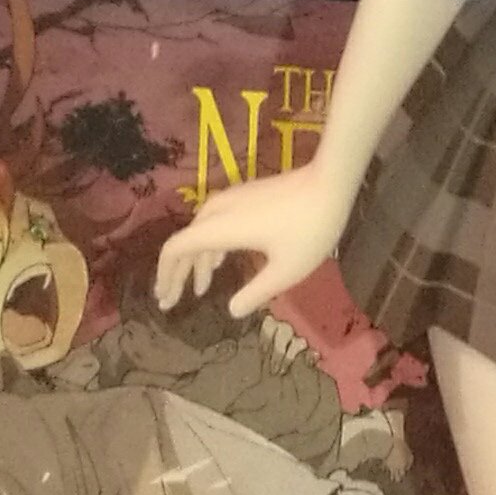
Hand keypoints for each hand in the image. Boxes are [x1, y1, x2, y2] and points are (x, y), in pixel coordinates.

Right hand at [155, 169, 352, 317]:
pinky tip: (220, 262)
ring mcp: (230, 200)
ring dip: (197, 262)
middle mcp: (217, 211)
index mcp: (219, 229)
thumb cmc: (310, 230)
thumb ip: (255, 292)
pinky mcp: (244, 197)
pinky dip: (212, 247)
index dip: (165, 275)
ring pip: (201, 233)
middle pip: (184, 242)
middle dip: (177, 274)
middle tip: (173, 301)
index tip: (165, 299)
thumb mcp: (285, 271)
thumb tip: (232, 310)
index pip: (175, 250)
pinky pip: (215, 224)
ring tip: (202, 290)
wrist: (330, 184)